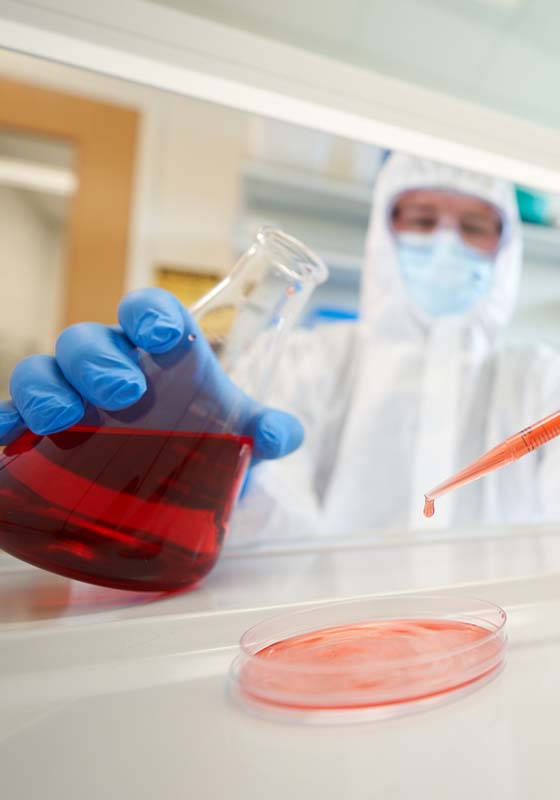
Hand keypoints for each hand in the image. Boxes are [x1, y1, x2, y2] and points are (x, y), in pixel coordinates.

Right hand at [0, 288, 302, 458]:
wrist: (178, 477)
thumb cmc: (206, 434)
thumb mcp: (242, 433)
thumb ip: (269, 431)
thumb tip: (282, 435)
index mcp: (160, 351)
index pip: (149, 312)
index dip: (150, 313)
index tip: (162, 333)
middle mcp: (111, 363)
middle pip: (89, 340)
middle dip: (99, 360)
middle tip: (123, 393)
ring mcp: (72, 395)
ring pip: (42, 369)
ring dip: (45, 387)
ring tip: (62, 417)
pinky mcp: (41, 430)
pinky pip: (11, 414)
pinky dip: (4, 420)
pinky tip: (5, 436)